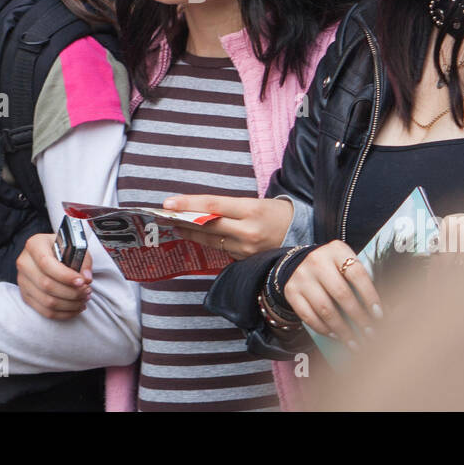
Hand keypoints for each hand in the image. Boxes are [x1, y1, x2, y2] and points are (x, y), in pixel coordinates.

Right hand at [15, 231, 91, 319]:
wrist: (49, 253)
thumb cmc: (64, 249)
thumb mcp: (75, 247)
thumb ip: (83, 261)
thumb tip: (86, 278)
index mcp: (35, 244)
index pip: (46, 263)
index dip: (65, 276)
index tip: (82, 282)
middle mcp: (24, 262)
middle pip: (46, 284)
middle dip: (71, 292)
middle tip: (87, 292)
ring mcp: (22, 280)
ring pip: (46, 301)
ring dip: (69, 304)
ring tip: (84, 300)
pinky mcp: (25, 295)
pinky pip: (44, 311)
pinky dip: (63, 313)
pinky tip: (75, 308)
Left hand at [163, 194, 293, 258]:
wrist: (299, 233)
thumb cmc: (273, 213)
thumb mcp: (252, 203)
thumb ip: (225, 207)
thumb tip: (194, 209)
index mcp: (251, 210)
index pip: (212, 205)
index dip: (188, 204)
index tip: (167, 203)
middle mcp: (248, 232)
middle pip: (207, 226)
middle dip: (182, 221)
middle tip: (164, 216)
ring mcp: (246, 250)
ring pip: (210, 240)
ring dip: (190, 233)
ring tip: (175, 226)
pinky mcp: (245, 261)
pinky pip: (221, 250)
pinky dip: (207, 242)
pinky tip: (195, 237)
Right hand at [282, 240, 381, 346]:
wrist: (298, 262)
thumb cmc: (332, 267)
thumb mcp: (345, 263)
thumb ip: (359, 280)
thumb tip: (376, 311)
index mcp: (337, 250)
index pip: (357, 273)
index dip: (370, 296)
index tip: (379, 315)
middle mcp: (317, 261)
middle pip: (341, 293)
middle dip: (358, 318)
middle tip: (370, 334)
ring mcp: (302, 276)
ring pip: (325, 309)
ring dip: (342, 329)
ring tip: (354, 342)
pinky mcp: (291, 291)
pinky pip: (308, 316)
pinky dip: (323, 329)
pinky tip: (335, 336)